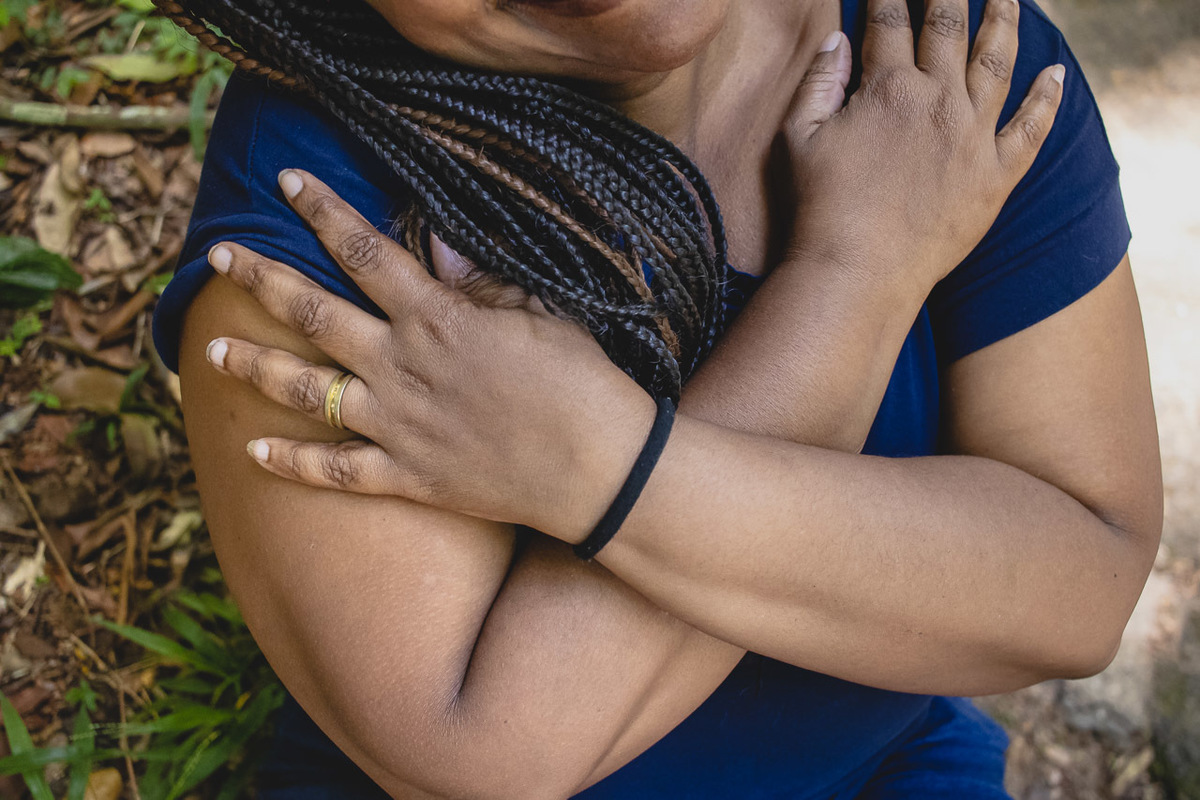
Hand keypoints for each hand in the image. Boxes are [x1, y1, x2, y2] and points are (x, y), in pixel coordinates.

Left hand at [204, 170, 654, 539]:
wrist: (599, 468)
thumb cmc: (583, 381)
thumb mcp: (542, 313)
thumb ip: (484, 280)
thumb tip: (442, 245)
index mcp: (437, 318)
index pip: (364, 250)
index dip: (322, 211)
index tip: (287, 182)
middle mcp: (403, 367)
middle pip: (314, 314)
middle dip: (261, 278)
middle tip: (219, 254)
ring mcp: (399, 426)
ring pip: (307, 392)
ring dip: (256, 366)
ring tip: (211, 348)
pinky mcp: (409, 478)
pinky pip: (337, 472)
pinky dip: (292, 464)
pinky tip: (252, 451)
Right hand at [783, 0, 1063, 287]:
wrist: (860, 273)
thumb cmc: (821, 208)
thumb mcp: (799, 138)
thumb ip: (819, 82)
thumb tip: (836, 40)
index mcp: (889, 89)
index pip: (890, 22)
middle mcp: (939, 101)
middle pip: (950, 28)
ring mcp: (974, 137)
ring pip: (998, 62)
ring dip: (1005, 22)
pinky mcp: (996, 176)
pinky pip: (1033, 128)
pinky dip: (1047, 98)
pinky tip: (1056, 73)